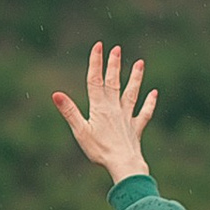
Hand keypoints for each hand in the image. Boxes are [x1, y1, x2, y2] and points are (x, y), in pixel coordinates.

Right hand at [50, 41, 158, 185]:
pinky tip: (154, 93)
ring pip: (132, 93)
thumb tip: (56, 94)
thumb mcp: (80, 130)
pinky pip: (144, 113)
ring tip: (140, 63)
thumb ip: (69, 111)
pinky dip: (149, 103)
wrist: (123, 163)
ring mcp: (127, 117)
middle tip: (116, 49)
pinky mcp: (136, 128)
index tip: (98, 46)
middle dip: (114, 65)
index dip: (96, 62)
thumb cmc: (100, 150)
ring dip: (135, 78)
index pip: (95, 81)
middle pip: (113, 83)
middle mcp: (114, 108)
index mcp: (99, 108)